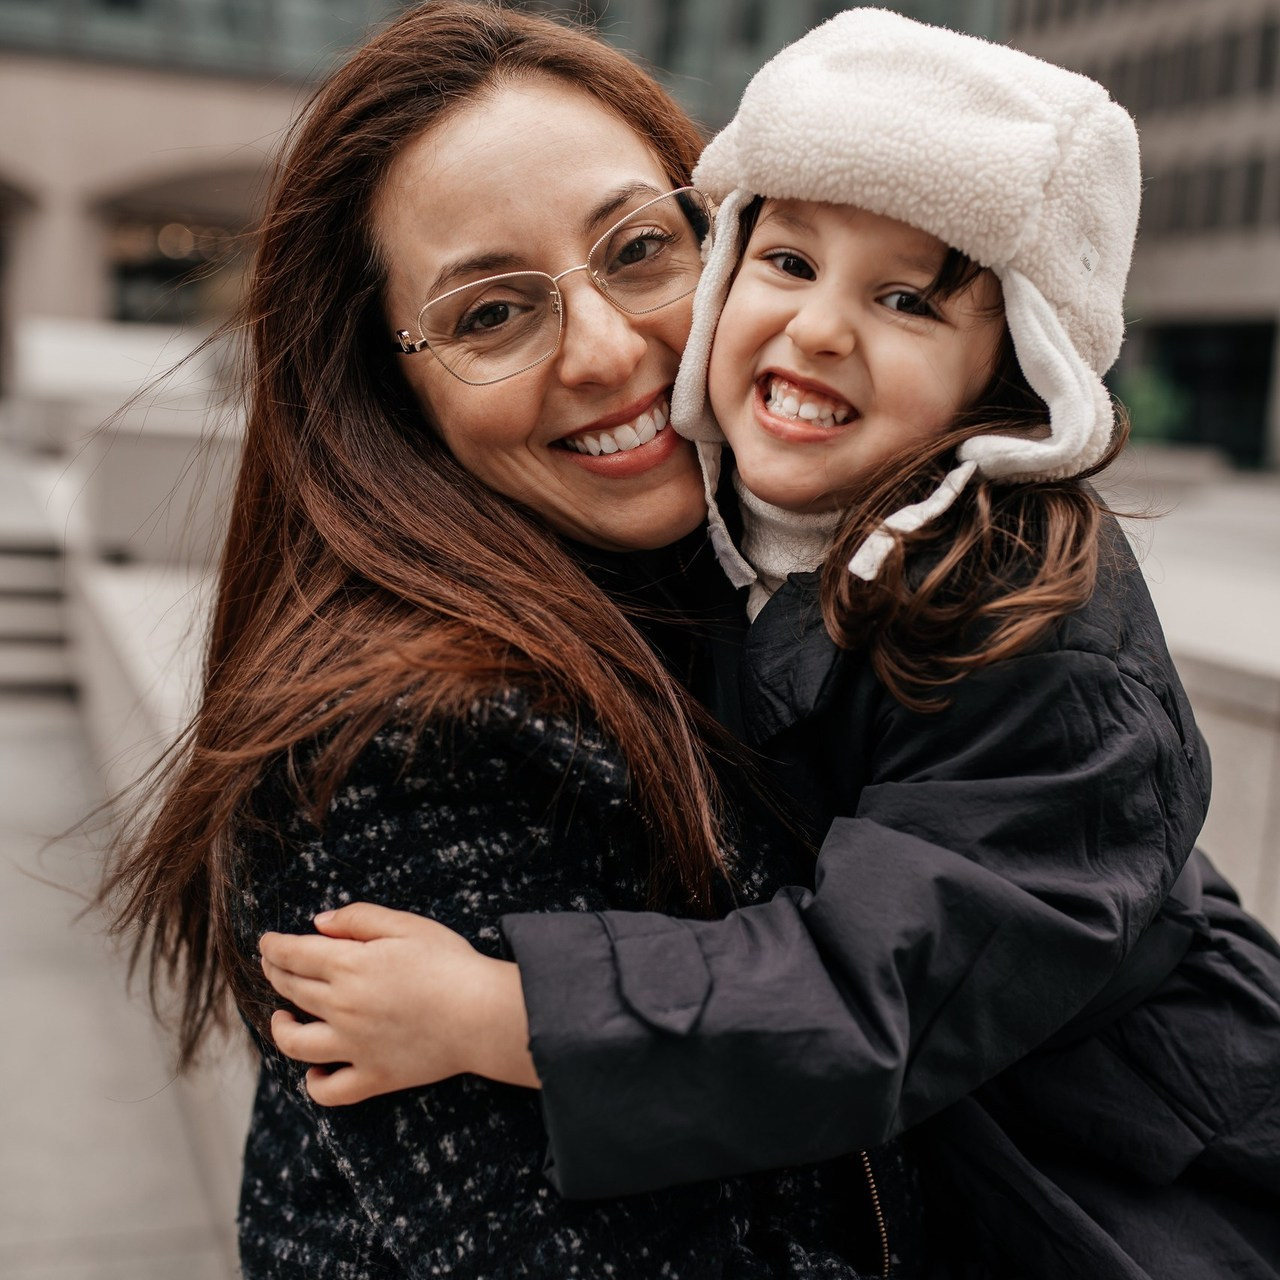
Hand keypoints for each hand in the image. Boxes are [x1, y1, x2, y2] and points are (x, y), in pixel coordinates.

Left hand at [259, 903, 538, 1105]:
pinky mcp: (373, 1077)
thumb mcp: (407, 925)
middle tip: (272, 965)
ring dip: (279, 1028)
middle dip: (274, 973)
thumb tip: (318, 923)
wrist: (482, 1014)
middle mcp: (342, 1007)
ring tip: (282, 1017)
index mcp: (349, 966)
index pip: (294, 954)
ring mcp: (353, 1047)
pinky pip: (329, 1091)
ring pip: (295, 1043)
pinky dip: (314, 1084)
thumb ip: (359, 919)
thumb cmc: (450, 963)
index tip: (266, 942)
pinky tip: (315, 1072)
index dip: (274, 946)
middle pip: (291, 990)